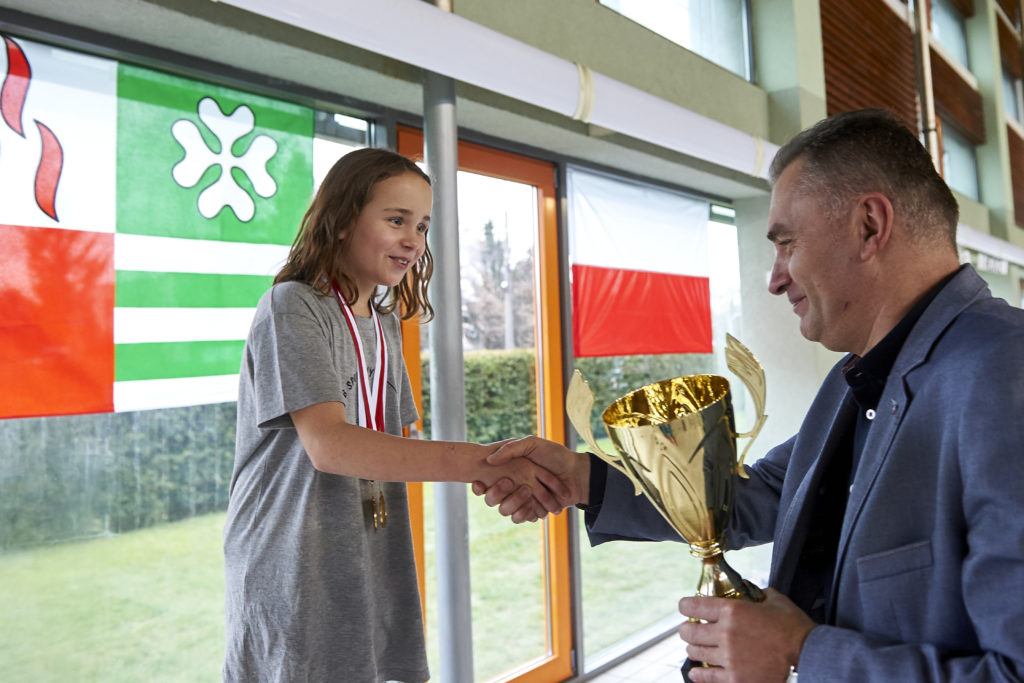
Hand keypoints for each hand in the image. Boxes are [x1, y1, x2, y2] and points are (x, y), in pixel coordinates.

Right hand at [471, 436, 589, 522]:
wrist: (577, 473)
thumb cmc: (555, 455)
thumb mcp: (532, 444)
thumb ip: (510, 449)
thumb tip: (489, 460)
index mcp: (509, 472)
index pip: (485, 483)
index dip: (478, 487)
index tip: (478, 484)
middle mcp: (512, 488)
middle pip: (492, 500)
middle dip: (498, 493)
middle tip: (509, 483)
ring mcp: (523, 501)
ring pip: (505, 510)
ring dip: (514, 502)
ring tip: (527, 492)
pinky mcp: (533, 512)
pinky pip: (520, 518)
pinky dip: (525, 512)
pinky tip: (532, 504)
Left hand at [677, 588, 814, 681]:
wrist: (808, 654)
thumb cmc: (793, 627)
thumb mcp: (775, 600)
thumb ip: (758, 593)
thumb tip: (751, 589)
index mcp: (732, 611)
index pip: (694, 606)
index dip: (685, 606)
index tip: (684, 607)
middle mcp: (725, 634)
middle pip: (689, 632)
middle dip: (686, 630)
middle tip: (688, 630)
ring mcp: (728, 658)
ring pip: (695, 653)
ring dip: (693, 649)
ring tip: (697, 648)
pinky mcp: (735, 678)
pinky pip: (707, 676)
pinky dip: (699, 674)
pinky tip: (697, 672)